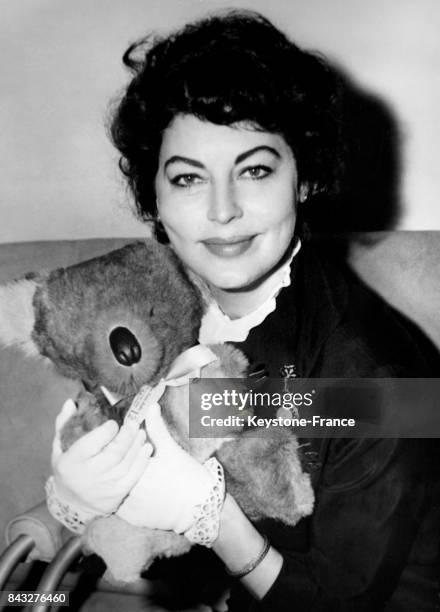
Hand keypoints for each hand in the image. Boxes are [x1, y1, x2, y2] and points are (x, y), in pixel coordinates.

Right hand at [51, 399, 151, 514]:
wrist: (73, 503)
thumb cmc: (68, 469)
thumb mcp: (60, 447)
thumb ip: (64, 423)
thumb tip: (71, 402)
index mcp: (73, 461)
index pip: (93, 442)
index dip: (107, 430)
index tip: (114, 423)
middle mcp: (89, 475)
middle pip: (115, 451)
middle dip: (127, 434)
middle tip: (133, 423)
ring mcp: (105, 486)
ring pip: (127, 462)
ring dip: (137, 444)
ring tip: (140, 432)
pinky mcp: (117, 494)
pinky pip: (134, 475)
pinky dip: (142, 460)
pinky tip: (146, 448)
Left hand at [117, 402, 220, 532]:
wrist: (201, 508)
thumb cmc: (187, 475)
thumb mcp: (171, 449)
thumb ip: (157, 428)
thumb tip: (151, 406)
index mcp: (134, 470)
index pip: (118, 457)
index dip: (123, 450)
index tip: (131, 447)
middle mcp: (127, 489)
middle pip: (115, 474)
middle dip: (119, 466)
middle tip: (138, 465)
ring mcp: (129, 507)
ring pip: (116, 490)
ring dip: (120, 483)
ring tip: (139, 479)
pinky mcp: (134, 520)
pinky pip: (123, 507)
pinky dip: (128, 500)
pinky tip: (140, 493)